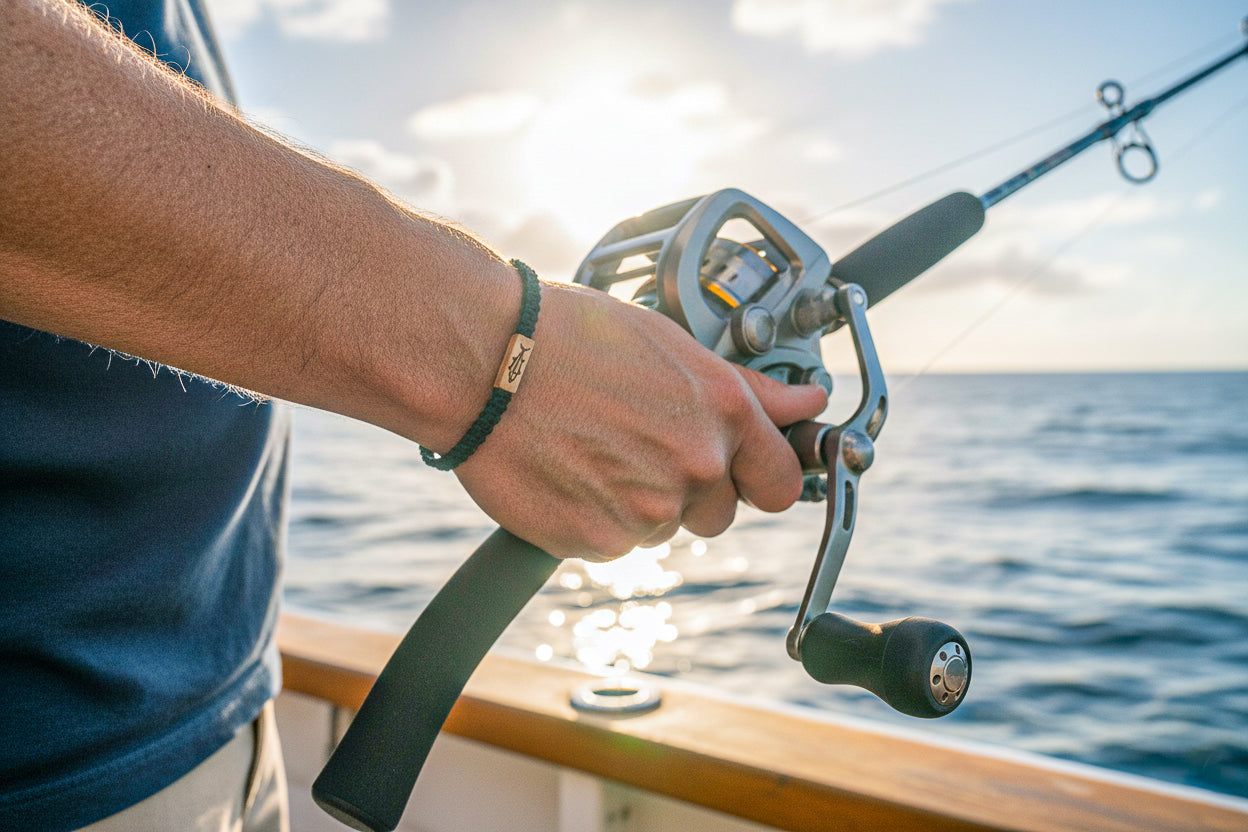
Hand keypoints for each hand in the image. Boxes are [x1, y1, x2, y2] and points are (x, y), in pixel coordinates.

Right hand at [454, 281, 827, 560]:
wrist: (485, 362)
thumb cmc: (570, 337)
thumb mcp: (672, 345)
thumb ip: (745, 388)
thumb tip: (808, 403)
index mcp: (723, 413)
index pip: (780, 483)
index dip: (760, 479)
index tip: (743, 474)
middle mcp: (695, 466)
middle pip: (718, 513)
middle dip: (688, 489)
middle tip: (638, 444)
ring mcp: (647, 510)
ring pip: (660, 528)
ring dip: (637, 503)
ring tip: (592, 448)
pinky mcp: (598, 542)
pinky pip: (613, 545)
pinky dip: (594, 518)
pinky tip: (567, 471)